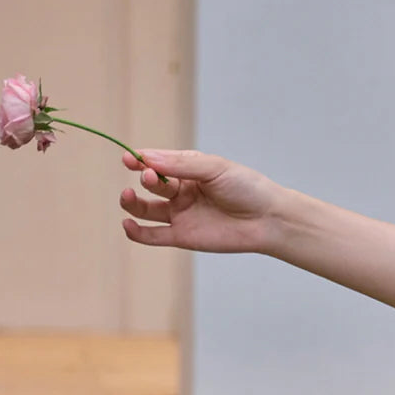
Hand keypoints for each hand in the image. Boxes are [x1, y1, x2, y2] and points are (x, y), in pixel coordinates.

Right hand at [119, 148, 287, 254]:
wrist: (267, 219)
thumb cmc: (246, 188)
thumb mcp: (214, 168)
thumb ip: (181, 164)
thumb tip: (146, 157)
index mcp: (188, 169)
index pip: (156, 162)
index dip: (140, 160)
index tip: (129, 158)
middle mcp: (181, 191)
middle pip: (151, 184)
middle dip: (146, 179)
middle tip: (150, 177)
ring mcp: (181, 214)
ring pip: (145, 209)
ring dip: (132, 203)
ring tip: (127, 197)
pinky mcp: (183, 237)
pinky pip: (153, 236)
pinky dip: (137, 233)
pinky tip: (128, 225)